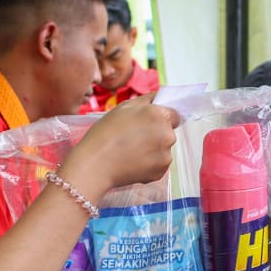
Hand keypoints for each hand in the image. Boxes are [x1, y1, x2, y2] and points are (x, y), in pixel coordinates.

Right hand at [63, 95, 178, 190]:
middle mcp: (168, 135)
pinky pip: (158, 165)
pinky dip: (148, 164)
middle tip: (134, 138)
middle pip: (168, 132)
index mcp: (160, 116)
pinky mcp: (160, 173)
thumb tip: (160, 97)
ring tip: (131, 151)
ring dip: (152, 150)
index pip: (174, 115)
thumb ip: (147, 100)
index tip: (147, 123)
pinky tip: (132, 162)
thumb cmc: (106, 133)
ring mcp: (165, 156)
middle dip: (155, 134)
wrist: (96, 163)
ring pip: (163, 150)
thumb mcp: (124, 107)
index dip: (160, 118)